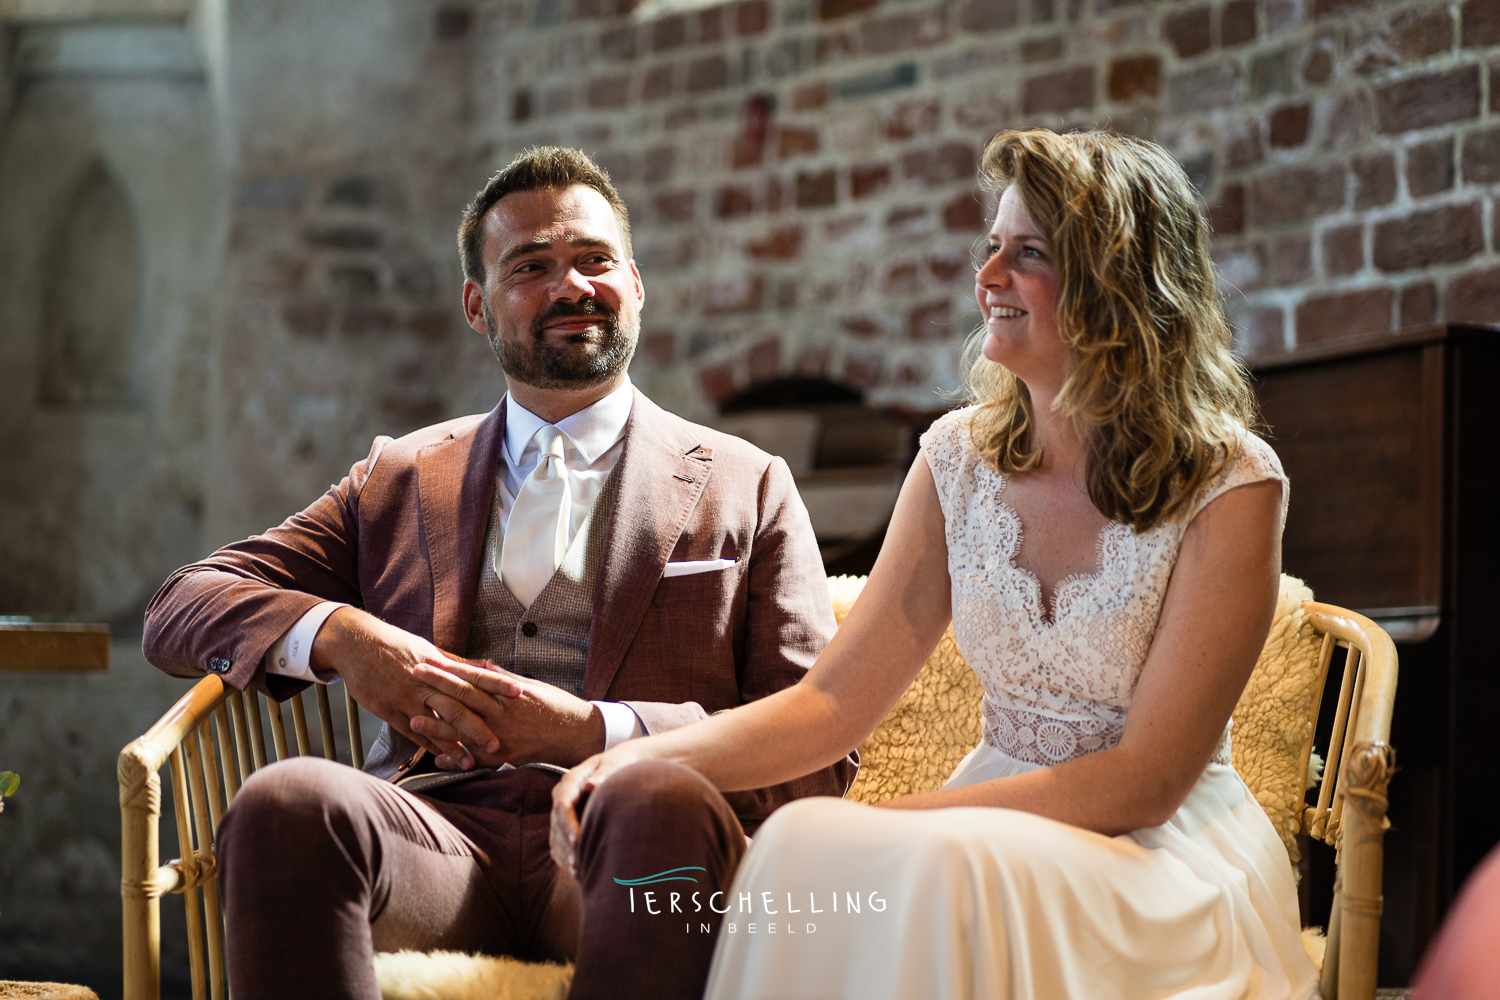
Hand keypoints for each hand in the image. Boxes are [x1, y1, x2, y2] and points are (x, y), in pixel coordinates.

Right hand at [311, 607, 510, 769]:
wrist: (357, 643)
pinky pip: (413, 732)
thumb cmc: (396, 645)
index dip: (497, 684)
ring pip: (436, 724)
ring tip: (471, 762)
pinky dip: (428, 745)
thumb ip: (458, 662)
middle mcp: (427, 682)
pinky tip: (442, 758)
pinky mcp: (390, 710)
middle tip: (499, 744)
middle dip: (479, 726)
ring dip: (455, 745)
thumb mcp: (428, 649)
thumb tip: (488, 665)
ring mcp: (407, 698)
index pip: (474, 674)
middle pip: (458, 705)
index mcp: (439, 664)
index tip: (519, 692)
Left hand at [408, 660, 606, 768]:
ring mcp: (503, 738)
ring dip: (438, 726)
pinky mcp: (506, 758)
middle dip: (437, 687)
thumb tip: (483, 664)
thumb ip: (506, 678)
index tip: (429, 661)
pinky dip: (458, 760)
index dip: (449, 670)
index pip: (473, 678)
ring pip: (465, 731)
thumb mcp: (534, 687)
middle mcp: (503, 715)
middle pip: (464, 699)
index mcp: (509, 695)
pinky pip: (477, 760)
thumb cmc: (558, 707)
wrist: (580, 735)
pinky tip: (438, 760)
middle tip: (413, 677)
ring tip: (413, 719)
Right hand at [550, 743, 645, 873]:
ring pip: (556, 837)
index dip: (568, 825)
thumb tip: (591, 785)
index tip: (578, 842)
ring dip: (566, 855)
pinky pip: (559, 845)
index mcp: (571, 780)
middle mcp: (562, 796)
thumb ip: (605, 773)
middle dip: (567, 845)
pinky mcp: (564, 825)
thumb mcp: (615, 764)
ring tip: (579, 872)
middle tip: (579, 865)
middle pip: (557, 824)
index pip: (563, 804)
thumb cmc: (620, 765)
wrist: (619, 768)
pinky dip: (566, 859)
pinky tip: (578, 872)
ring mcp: (561, 812)